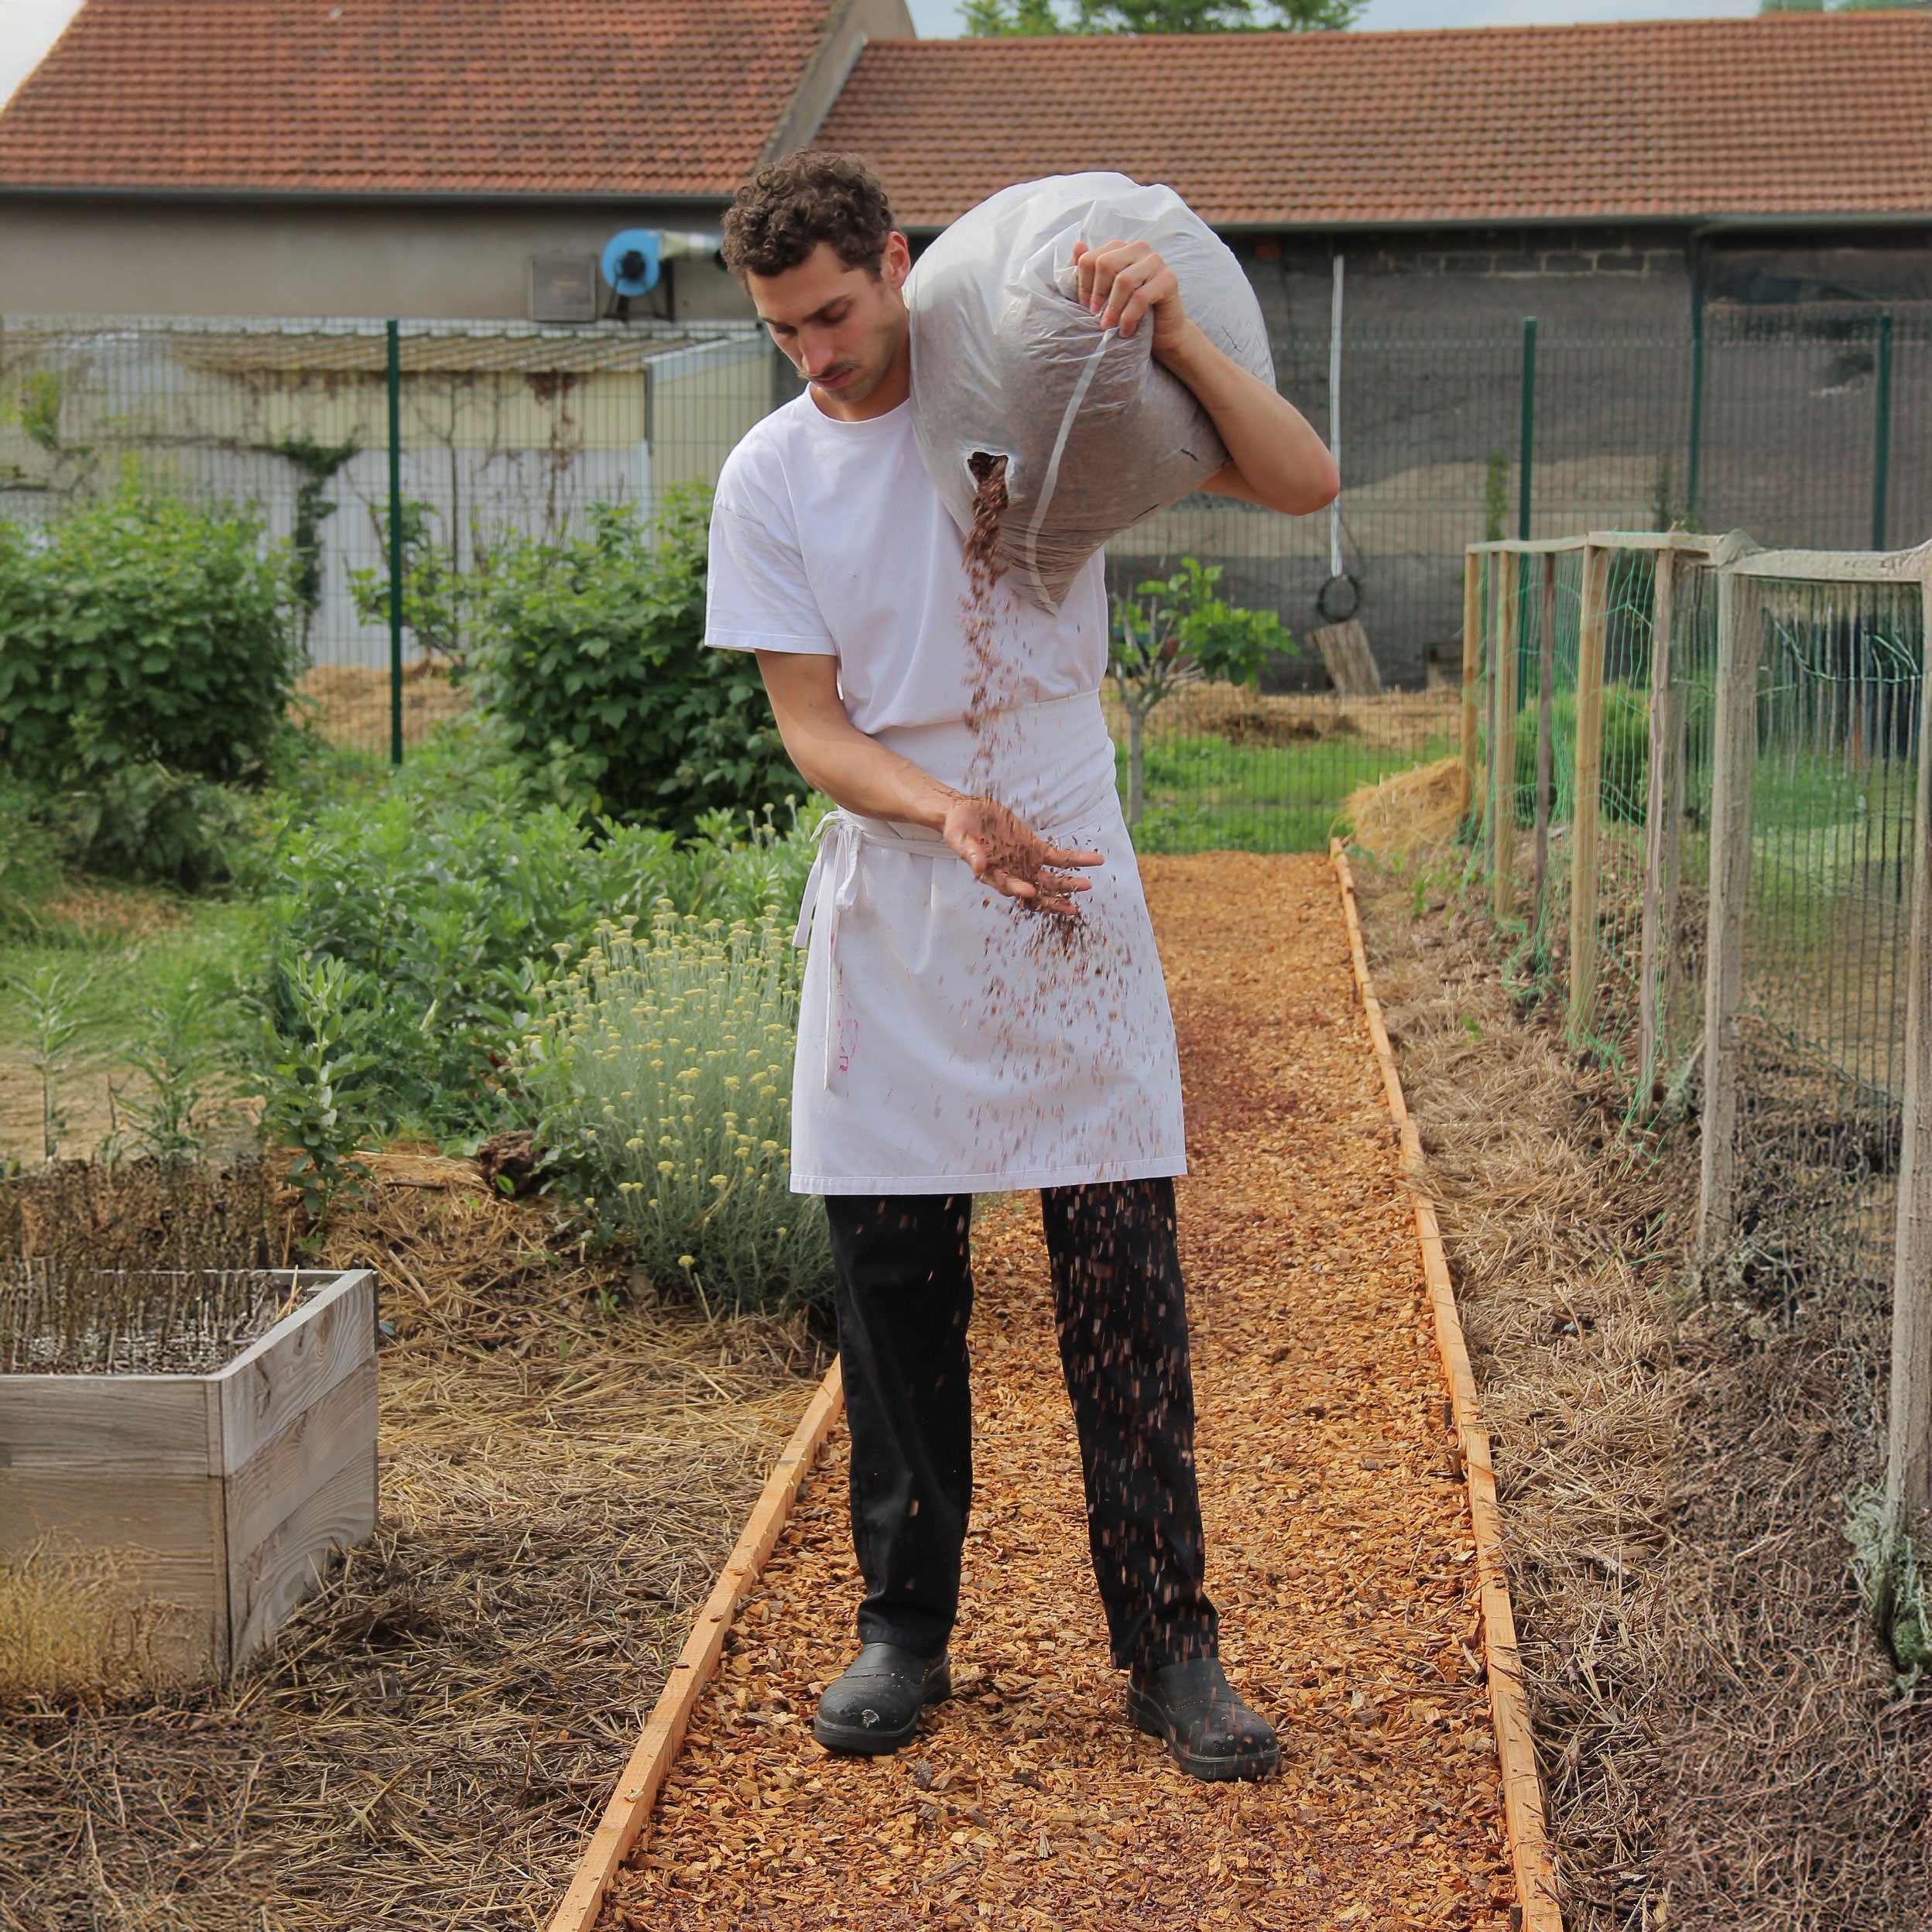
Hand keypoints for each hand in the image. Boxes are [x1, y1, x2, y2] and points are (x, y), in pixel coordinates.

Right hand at [942, 795, 1102, 917]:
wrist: (967, 812)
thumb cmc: (958, 828)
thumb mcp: (959, 838)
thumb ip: (970, 854)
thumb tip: (979, 868)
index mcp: (993, 875)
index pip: (1007, 886)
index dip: (1018, 890)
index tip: (1029, 892)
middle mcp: (1012, 873)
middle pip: (1036, 893)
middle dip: (1053, 900)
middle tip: (1071, 907)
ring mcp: (1026, 862)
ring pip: (1051, 880)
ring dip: (1069, 884)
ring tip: (1086, 885)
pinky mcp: (1036, 848)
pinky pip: (1060, 858)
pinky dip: (1077, 860)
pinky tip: (1095, 861)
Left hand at [1071, 238, 1187, 359]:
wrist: (1161, 332)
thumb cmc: (1129, 311)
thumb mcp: (1103, 292)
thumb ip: (1089, 270)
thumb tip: (1078, 246)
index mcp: (1120, 248)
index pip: (1092, 257)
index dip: (1083, 283)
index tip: (1084, 305)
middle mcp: (1138, 249)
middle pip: (1105, 263)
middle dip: (1097, 293)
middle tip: (1095, 315)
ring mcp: (1155, 262)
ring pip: (1123, 280)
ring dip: (1112, 308)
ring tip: (1108, 326)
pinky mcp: (1168, 279)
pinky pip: (1141, 297)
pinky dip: (1129, 317)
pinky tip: (1125, 330)